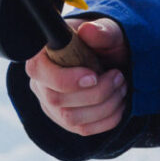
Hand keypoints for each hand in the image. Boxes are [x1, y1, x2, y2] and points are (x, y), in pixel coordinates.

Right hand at [25, 16, 128, 135]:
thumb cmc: (103, 42)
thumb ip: (102, 31)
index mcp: (41, 56)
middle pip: (56, 100)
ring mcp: (50, 105)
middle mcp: (39, 84)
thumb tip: (89, 31)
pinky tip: (118, 101)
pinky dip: (108, 118)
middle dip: (96, 92)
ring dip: (106, 105)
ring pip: (71, 119)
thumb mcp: (107, 31)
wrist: (109, 58)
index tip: (93, 75)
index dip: (65, 79)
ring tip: (120, 86)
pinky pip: (84, 130)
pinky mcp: (65, 120)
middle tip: (118, 76)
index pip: (38, 72)